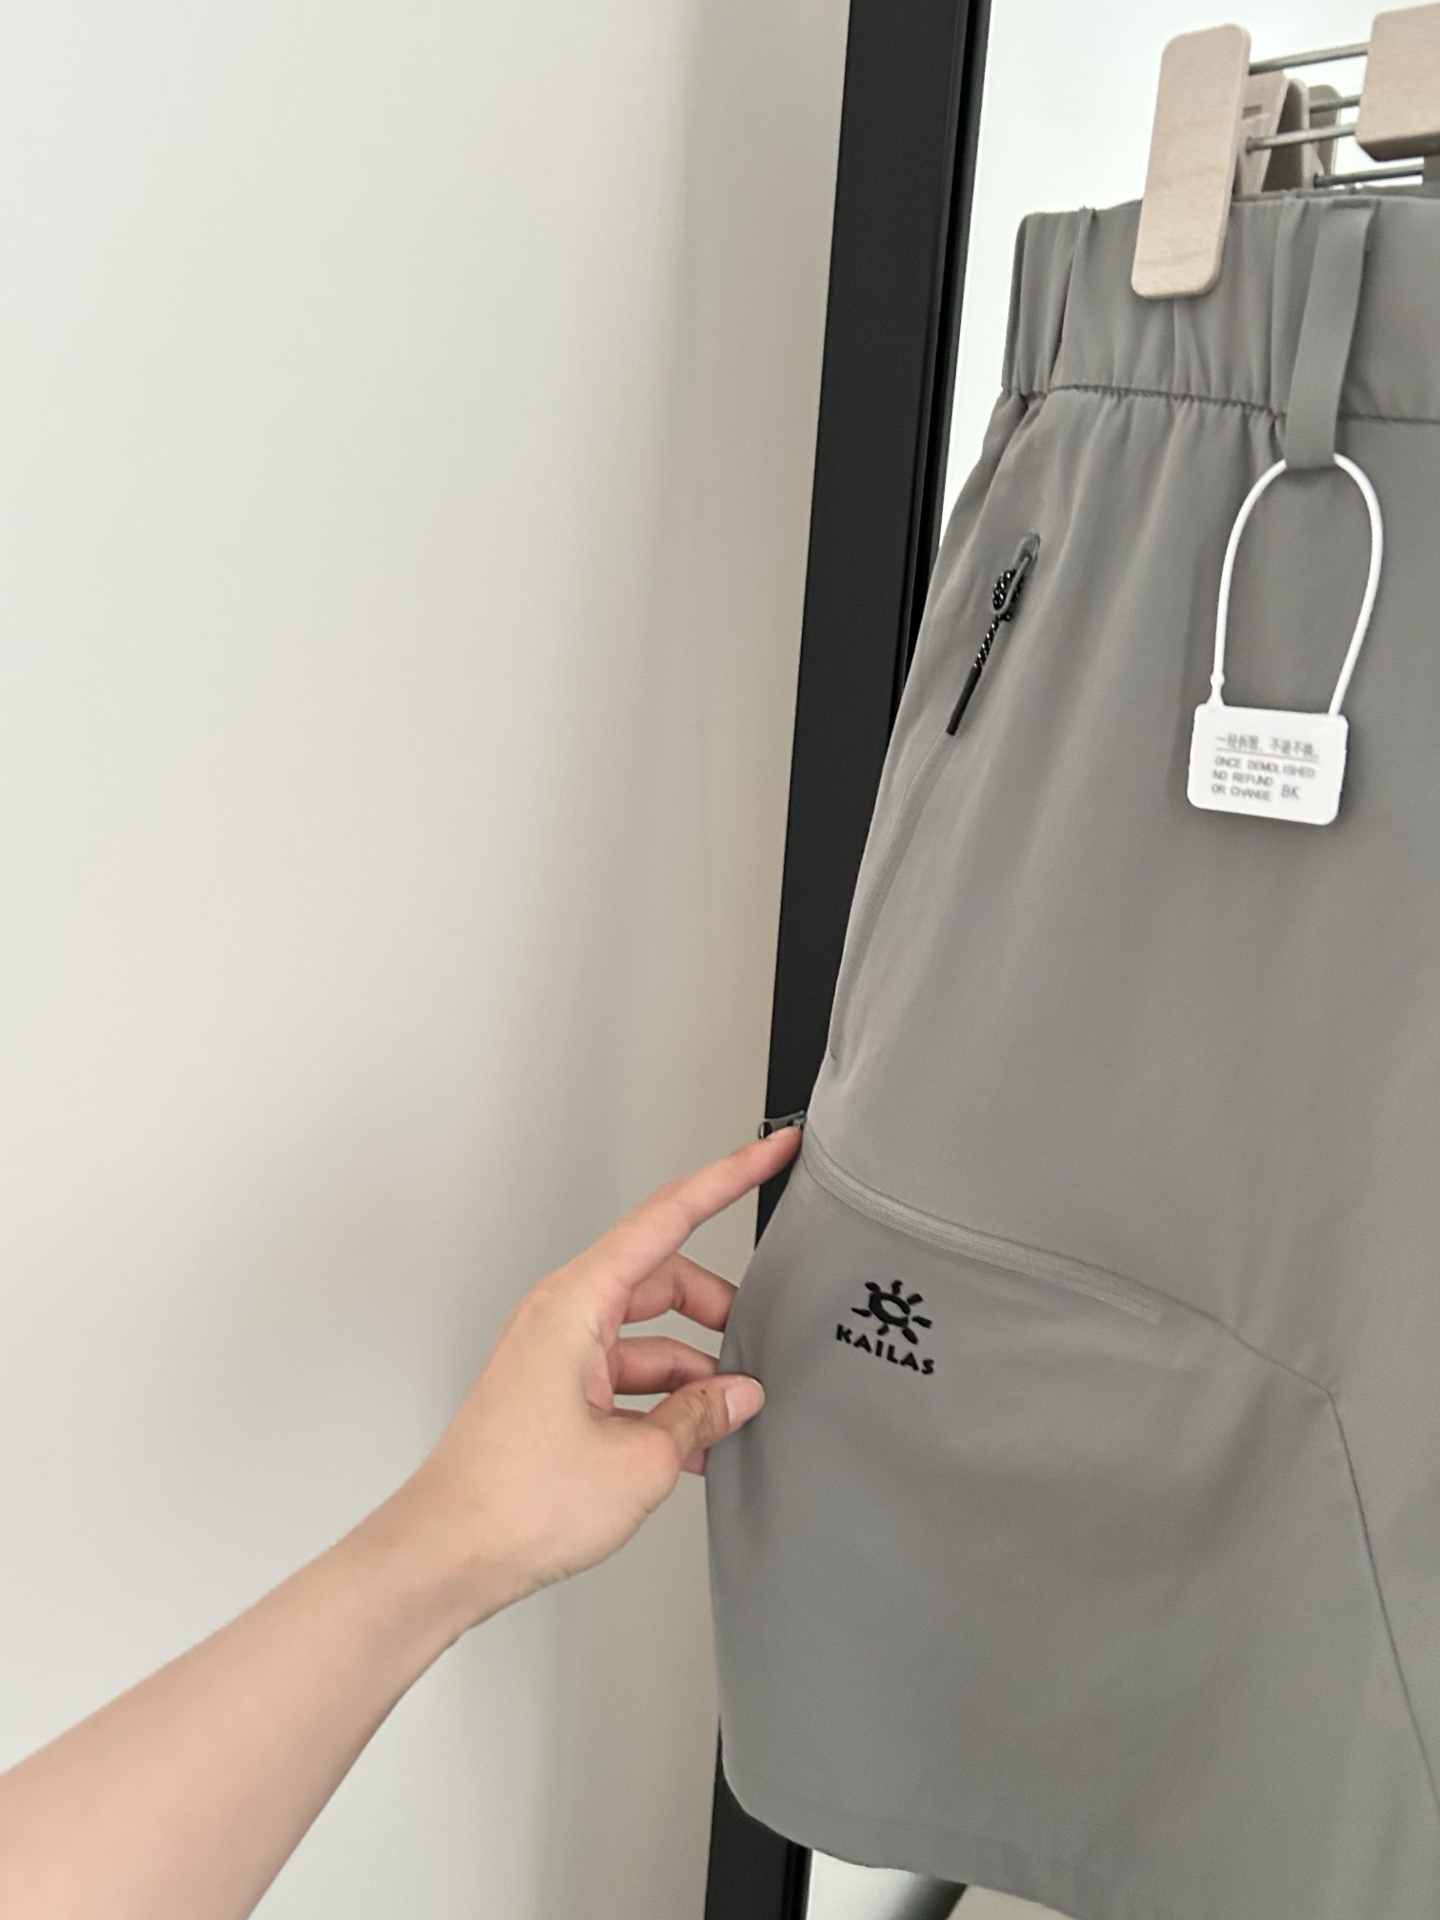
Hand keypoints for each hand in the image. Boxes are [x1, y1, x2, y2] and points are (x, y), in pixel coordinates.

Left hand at [397, 1126, 801, 1628]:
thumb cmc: (514, 1500)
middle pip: (664, 1282)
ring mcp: (556, 1355)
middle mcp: (562, 1317)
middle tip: (762, 1350)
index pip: (668, 1216)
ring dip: (693, 1374)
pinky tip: (694, 1446)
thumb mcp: (641, 1458)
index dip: (728, 1179)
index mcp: (577, 1304)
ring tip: (728, 1423)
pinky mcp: (553, 1393)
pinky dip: (663, 1401)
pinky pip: (625, 1375)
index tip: (772, 1149)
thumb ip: (700, 1414)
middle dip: (720, 1315)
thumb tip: (737, 1396)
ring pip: (649, 1337)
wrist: (447, 1556)